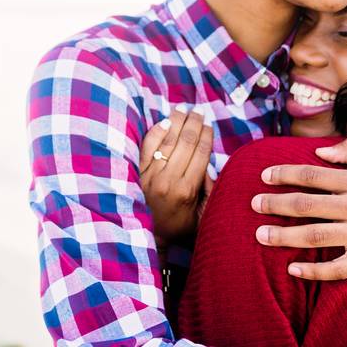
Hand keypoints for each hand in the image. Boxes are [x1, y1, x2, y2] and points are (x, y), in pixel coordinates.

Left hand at [139, 107, 213, 243]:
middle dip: (194, 124)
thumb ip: (208, 191)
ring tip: (183, 109)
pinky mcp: (137, 173)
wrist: (146, 238)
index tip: (209, 125)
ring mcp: (150, 175)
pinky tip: (164, 121)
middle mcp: (168, 179)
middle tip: (199, 111)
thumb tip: (208, 166)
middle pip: (185, 143)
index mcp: (186, 190)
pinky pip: (147, 147)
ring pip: (166, 141)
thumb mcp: (201, 216)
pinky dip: (156, 132)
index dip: (206, 136)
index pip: (200, 154)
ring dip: (176, 121)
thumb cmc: (176, 228)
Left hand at [251, 137, 346, 279]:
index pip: (313, 175)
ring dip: (285, 236)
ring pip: (316, 235)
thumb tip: (319, 150)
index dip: (285, 174)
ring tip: (261, 235)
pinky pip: (338, 268)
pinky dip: (314, 270)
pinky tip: (293, 269)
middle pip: (307, 205)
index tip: (264, 176)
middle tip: (254, 204)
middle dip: (276, 205)